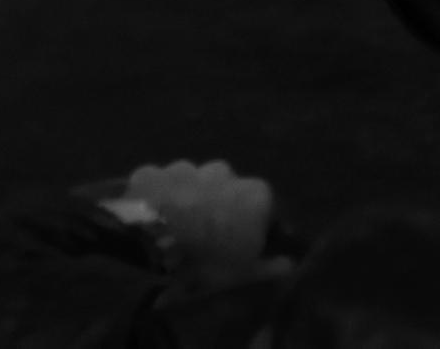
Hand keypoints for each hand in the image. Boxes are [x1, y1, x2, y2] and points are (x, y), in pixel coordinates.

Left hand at [111, 159, 280, 287]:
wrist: (153, 242)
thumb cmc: (208, 258)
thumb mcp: (244, 272)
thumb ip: (270, 266)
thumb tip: (289, 263)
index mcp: (254, 193)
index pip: (264, 208)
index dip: (253, 227)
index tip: (242, 246)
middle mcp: (223, 172)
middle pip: (227, 189)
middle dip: (219, 207)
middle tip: (206, 236)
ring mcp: (185, 167)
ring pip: (191, 182)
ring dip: (187, 200)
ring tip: (175, 229)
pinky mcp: (152, 171)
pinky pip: (159, 184)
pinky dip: (157, 198)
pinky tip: (149, 219)